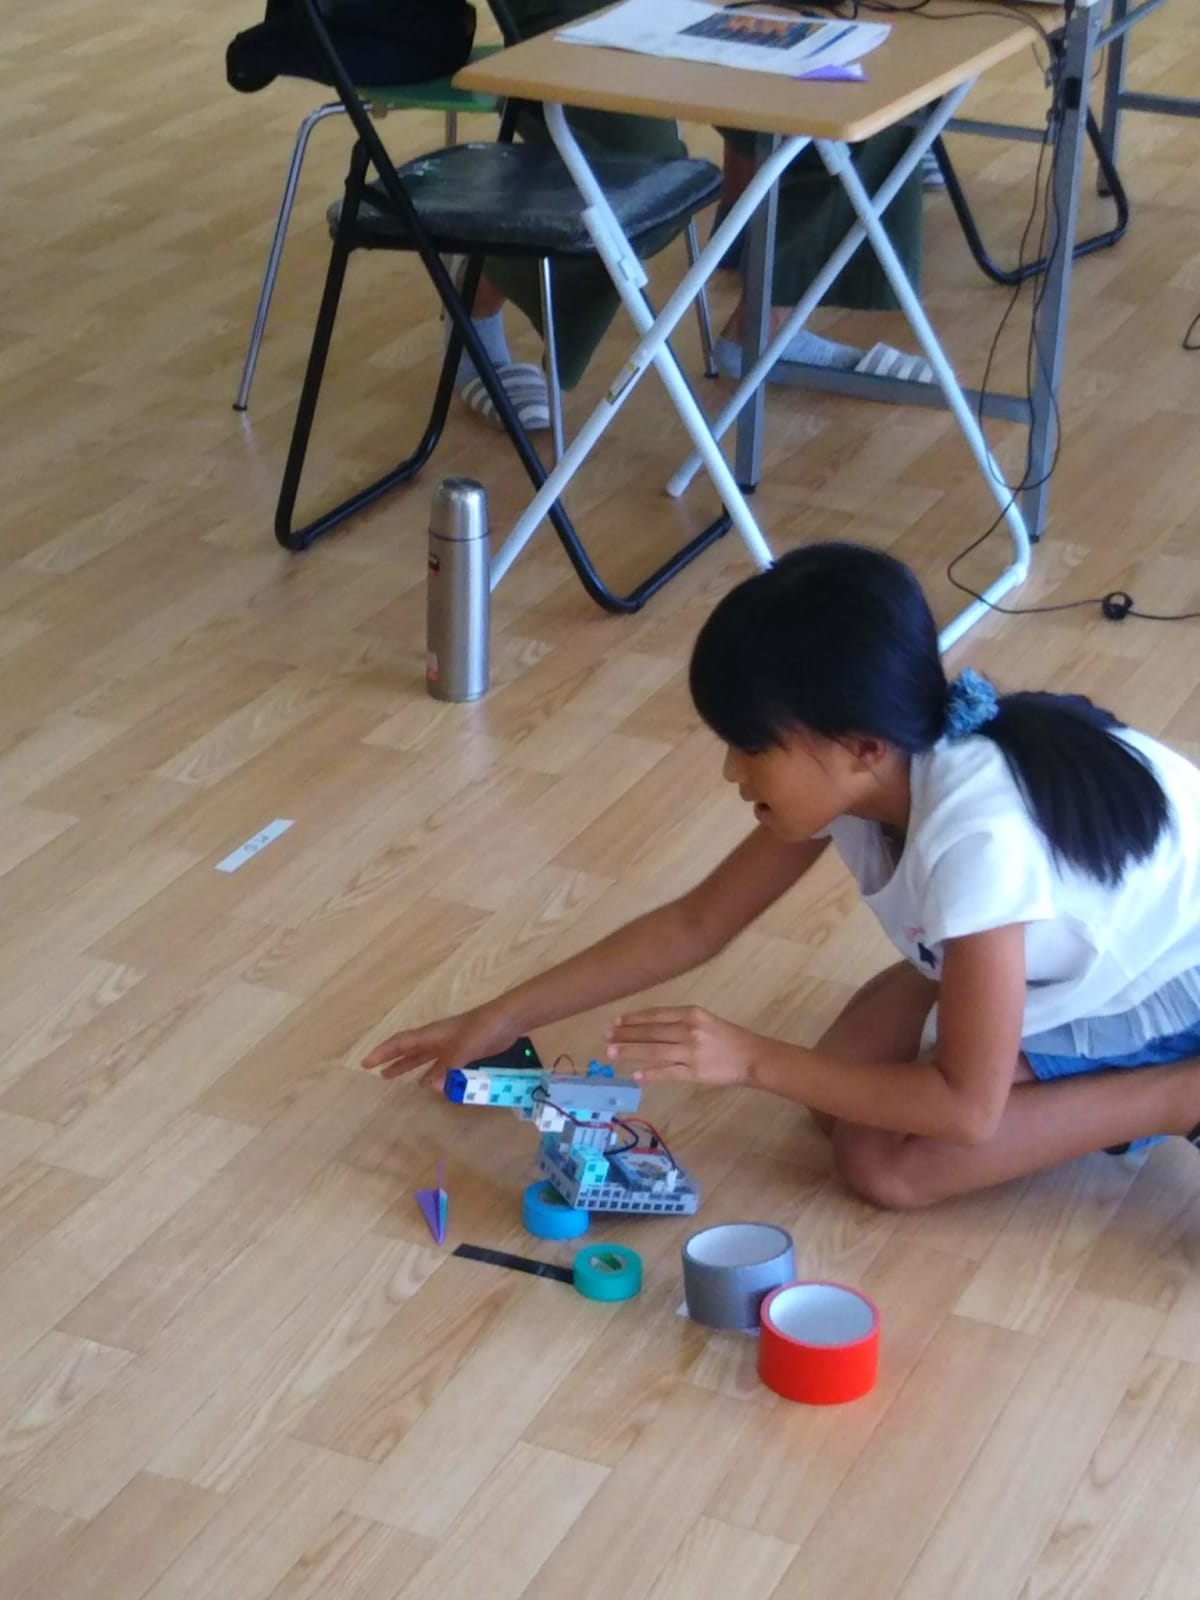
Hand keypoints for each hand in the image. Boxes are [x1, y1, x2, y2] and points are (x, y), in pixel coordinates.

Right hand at [362, 1007, 517, 1087]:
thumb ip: (447, 1068)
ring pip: (423, 1058)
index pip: (400, 1043)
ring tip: (392, 1078)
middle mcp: (437, 1039)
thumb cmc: (482, 1029)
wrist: (506, 1020)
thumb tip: (427, 1087)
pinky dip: (432, 1074)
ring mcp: (450, 1045)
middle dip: (391, 1060)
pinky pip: (441, 1065)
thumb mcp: (463, 1049)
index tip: (366, 1063)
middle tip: (375, 1072)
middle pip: (408, 1050)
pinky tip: (430, 1084)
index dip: (382, 1052)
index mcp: (432, 1035)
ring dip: (408, 1067)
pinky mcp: (463, 1051)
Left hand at [605, 1006, 757, 1087]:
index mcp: (692, 1014)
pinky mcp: (695, 1073)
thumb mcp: (705, 1020)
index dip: (634, 1019)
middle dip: (626, 1035)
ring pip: (654, 1051)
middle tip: (606, 1037)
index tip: (616, 1022)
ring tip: (612, 1052)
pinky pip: (668, 1073)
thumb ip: (681, 1022)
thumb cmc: (728, 1037)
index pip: (656, 1015)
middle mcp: (689, 1030)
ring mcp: (691, 1053)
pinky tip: (636, 1075)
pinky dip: (651, 1074)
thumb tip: (649, 1028)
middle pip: (651, 1032)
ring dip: (631, 1052)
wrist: (752, 1056)